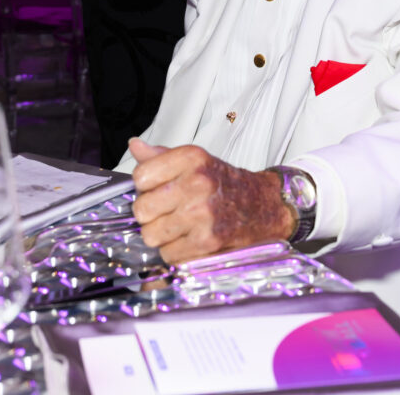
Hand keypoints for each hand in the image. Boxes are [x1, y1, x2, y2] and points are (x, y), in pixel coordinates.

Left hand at [130, 137, 292, 263]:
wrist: (264, 206)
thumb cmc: (225, 184)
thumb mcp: (196, 161)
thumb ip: (162, 156)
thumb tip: (135, 145)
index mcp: (192, 158)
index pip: (141, 176)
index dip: (145, 186)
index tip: (156, 188)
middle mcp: (197, 183)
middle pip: (141, 209)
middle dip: (150, 214)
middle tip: (166, 211)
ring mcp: (201, 214)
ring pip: (151, 235)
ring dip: (161, 235)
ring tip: (179, 226)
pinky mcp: (206, 241)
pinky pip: (168, 254)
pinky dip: (176, 251)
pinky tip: (190, 239)